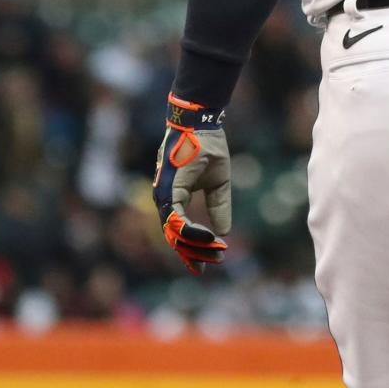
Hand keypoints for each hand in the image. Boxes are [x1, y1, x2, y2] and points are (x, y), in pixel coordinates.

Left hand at [152, 92, 230, 274]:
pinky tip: (209, 239)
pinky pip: (177, 219)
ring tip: (214, 254)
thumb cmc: (208, 147)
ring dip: (194, 246)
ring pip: (174, 232)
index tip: (212, 258)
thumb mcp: (219, 182)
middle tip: (212, 264)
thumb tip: (224, 232)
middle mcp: (165, 198)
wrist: (202, 123)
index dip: (195, 246)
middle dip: (194, 253)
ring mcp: (164, 195)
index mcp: (174, 195)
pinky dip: (192, 232)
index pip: (180, 228)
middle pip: (175, 236)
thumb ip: (219, 205)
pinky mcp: (169, 190)